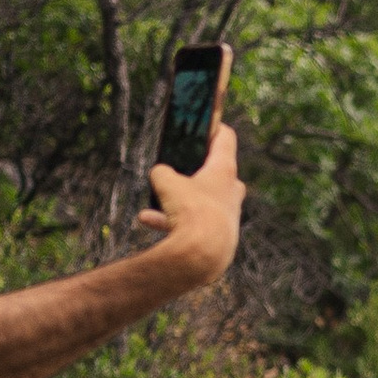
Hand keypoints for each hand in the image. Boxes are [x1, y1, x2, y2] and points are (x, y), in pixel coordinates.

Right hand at [134, 114, 243, 291]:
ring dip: (176, 198)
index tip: (204, 122)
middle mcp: (231, 190)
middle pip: (214, 170)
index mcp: (224, 170)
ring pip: (199, 198)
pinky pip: (192, 221)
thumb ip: (162, 172)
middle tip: (179, 164)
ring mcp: (227, 212)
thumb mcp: (166, 183)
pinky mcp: (219, 233)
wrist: (204, 254)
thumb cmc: (190, 212)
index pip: (225, 138)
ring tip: (153, 199)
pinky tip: (146, 219)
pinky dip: (171, 219)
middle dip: (194, 167)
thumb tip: (161, 174)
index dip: (213, 127)